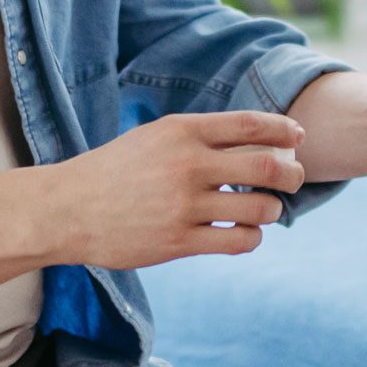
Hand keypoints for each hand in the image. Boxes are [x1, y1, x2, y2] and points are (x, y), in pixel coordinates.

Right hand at [57, 110, 305, 269]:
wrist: (68, 209)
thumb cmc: (117, 169)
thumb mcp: (156, 136)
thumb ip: (202, 136)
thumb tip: (260, 138)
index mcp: (183, 131)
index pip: (252, 124)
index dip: (284, 130)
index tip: (298, 138)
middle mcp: (188, 164)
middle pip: (266, 166)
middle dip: (292, 174)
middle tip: (296, 178)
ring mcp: (184, 205)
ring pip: (259, 208)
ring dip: (273, 210)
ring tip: (267, 210)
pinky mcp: (179, 242)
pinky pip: (238, 240)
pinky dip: (252, 237)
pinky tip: (246, 233)